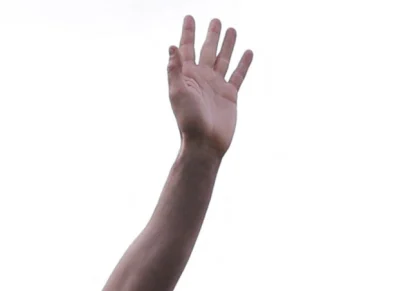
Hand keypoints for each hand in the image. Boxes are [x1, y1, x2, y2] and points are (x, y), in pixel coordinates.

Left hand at [167, 16, 252, 156]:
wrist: (205, 142)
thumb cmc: (188, 120)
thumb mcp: (178, 93)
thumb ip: (175, 70)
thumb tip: (171, 47)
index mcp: (187, 76)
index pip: (187, 49)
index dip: (188, 33)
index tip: (189, 17)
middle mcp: (201, 78)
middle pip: (207, 50)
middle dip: (210, 35)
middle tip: (215, 19)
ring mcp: (216, 86)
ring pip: (223, 59)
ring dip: (227, 44)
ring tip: (232, 29)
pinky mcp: (230, 95)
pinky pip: (238, 74)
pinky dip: (243, 63)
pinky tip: (248, 52)